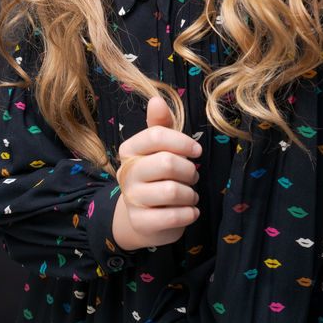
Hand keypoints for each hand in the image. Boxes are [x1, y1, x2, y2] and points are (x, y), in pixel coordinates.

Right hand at [111, 95, 202, 250]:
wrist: (143, 217)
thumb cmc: (157, 175)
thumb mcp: (160, 148)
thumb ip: (161, 124)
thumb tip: (156, 100)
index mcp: (129, 150)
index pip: (156, 135)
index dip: (182, 142)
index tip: (196, 151)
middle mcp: (126, 173)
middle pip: (167, 162)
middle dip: (189, 171)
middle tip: (192, 176)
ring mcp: (132, 199)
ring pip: (173, 191)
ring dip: (190, 193)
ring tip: (189, 194)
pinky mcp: (141, 223)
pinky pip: (174, 216)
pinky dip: (189, 213)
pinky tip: (189, 210)